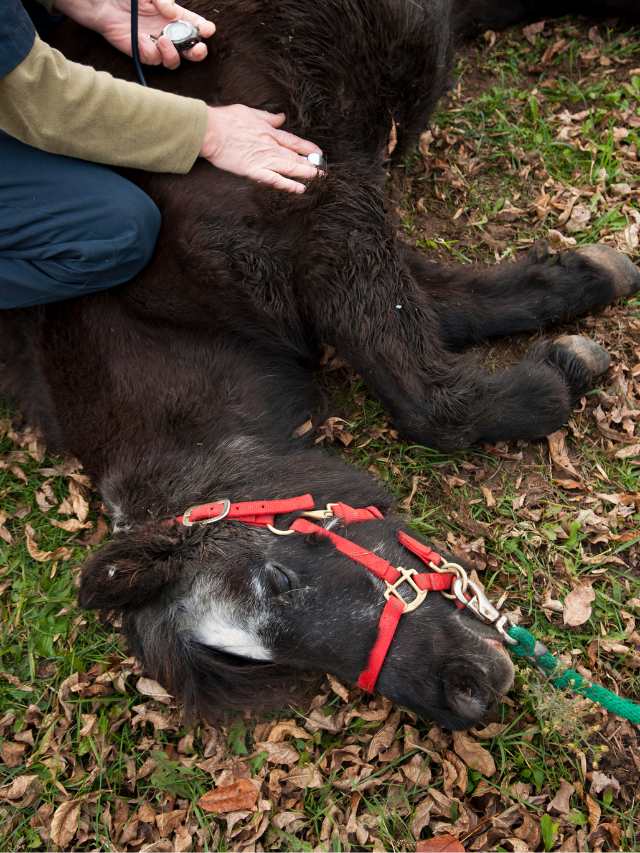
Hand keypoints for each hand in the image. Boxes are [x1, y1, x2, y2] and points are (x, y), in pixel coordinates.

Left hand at [54, 0, 215, 68]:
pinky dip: (149, 51)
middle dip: (197, 52)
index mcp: (174, 16)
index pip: (195, 26)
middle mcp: (167, 33)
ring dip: (172, 54)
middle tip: (197, 49)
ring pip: (173, 61)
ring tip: (162, 39)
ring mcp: (155, 45)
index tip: (207, 29)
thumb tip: (172, 14)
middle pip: (190, 51)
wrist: (101, 3)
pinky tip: (141, 38)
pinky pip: (152, 60)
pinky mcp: (141, 53)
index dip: (204, 30)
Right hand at [199, 105, 323, 192]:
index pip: (293, 141)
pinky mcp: (254, 170)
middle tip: (323, 169)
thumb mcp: (250, 112)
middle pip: (295, 156)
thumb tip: (281, 117)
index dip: (307, 148)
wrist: (210, 130)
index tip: (318, 152)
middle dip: (311, 163)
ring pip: (290, 168)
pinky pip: (275, 179)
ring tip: (318, 179)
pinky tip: (299, 189)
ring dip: (306, 173)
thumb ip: (267, 117)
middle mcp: (270, 145)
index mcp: (269, 131)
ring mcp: (263, 159)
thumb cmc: (226, 119)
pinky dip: (288, 185)